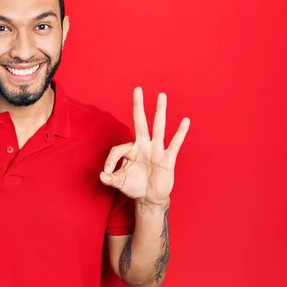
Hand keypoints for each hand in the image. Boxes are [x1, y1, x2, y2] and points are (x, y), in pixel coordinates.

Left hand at [99, 87, 189, 206]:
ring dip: (159, 111)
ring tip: (161, 96)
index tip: (106, 172)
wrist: (150, 198)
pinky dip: (180, 133)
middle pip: (140, 122)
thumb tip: (101, 175)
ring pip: (158, 127)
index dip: (110, 160)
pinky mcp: (167, 159)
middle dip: (138, 106)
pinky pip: (174, 144)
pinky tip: (185, 121)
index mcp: (130, 150)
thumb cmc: (134, 187)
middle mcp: (143, 146)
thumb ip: (110, 178)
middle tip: (137, 89)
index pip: (119, 148)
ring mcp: (156, 150)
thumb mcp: (119, 183)